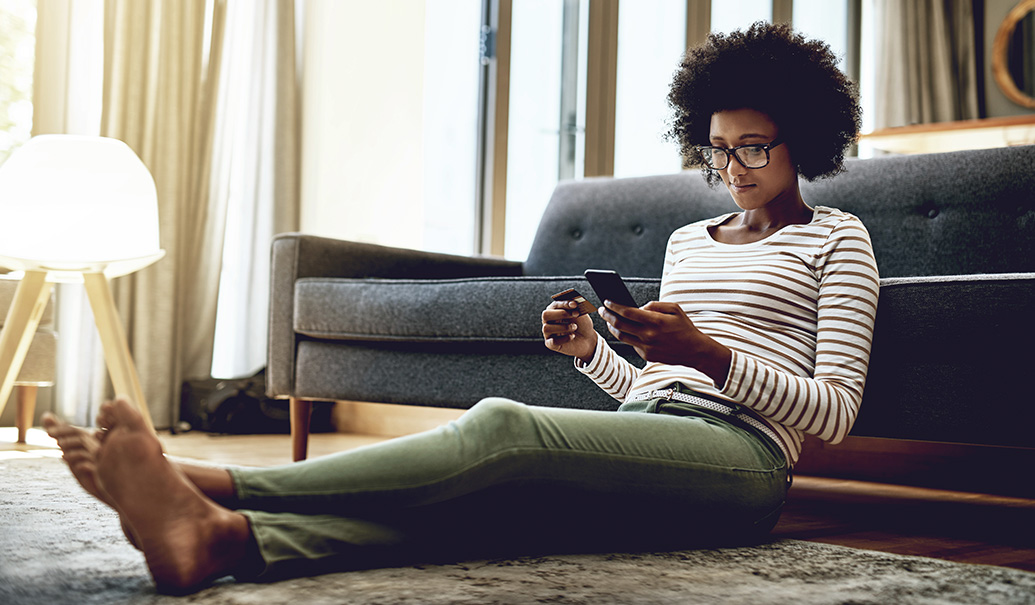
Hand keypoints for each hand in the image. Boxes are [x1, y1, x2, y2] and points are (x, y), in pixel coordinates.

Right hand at [542, 299, 596, 362]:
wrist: (587, 339)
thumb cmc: (581, 324)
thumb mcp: (580, 313)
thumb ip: (576, 307)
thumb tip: (573, 302)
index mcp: (554, 311)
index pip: (554, 305)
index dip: (564, 304)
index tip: (575, 304)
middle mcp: (548, 321)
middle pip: (545, 315)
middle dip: (561, 314)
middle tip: (575, 314)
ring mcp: (548, 333)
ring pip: (547, 328)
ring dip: (563, 327)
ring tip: (575, 327)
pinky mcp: (551, 344)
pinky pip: (552, 342)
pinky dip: (564, 338)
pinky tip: (572, 336)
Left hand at [599, 300, 731, 385]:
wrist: (695, 351)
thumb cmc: (685, 327)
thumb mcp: (674, 309)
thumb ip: (655, 305)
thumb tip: (639, 307)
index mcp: (655, 321)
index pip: (627, 312)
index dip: (614, 306)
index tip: (607, 300)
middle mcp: (649, 335)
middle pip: (619, 325)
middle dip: (607, 316)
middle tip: (602, 310)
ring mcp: (647, 347)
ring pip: (621, 336)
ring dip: (612, 327)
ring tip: (609, 320)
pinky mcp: (647, 356)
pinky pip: (632, 344)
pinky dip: (627, 336)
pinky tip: (624, 330)